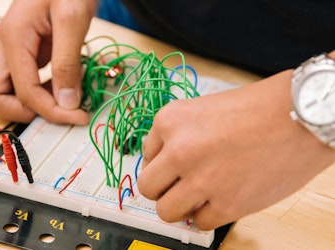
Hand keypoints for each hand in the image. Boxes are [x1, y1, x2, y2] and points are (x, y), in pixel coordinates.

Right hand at [0, 0, 96, 123]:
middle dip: (24, 111)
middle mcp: (5, 47)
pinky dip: (38, 94)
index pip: (23, 92)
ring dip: (30, 105)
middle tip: (57, 110)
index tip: (76, 116)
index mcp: (13, 38)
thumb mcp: (73, 20)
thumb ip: (68, 64)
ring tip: (63, 98)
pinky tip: (61, 86)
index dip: (50, 111)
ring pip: (3, 94)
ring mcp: (11, 52)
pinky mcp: (23, 54)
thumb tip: (66, 103)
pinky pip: (20, 85)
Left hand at [138, 70, 334, 229]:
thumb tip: (163, 166)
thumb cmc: (260, 108)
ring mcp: (201, 179)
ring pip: (166, 211)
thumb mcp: (203, 109)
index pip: (146, 156)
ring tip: (201, 195)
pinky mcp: (227, 204)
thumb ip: (178, 136)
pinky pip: (200, 222)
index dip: (164, 163)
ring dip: (181, 207)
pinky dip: (208, 215)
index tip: (179, 166)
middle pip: (148, 187)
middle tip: (182, 186)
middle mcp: (179, 150)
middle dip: (164, 189)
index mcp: (170, 121)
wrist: (302, 115)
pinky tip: (223, 199)